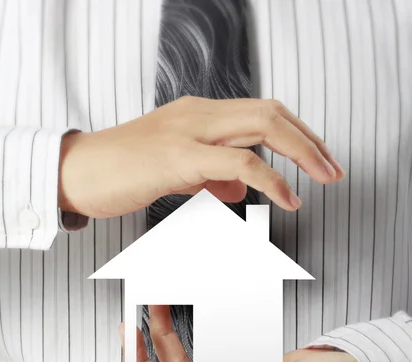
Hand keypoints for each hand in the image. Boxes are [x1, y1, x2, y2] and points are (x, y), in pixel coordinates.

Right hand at [58, 97, 343, 218]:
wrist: (77, 172)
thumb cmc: (122, 172)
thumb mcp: (176, 172)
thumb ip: (211, 177)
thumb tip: (242, 191)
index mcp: (200, 114)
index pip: (261, 112)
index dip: (297, 133)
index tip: (318, 159)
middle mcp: (199, 113)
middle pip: (271, 112)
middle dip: (310, 141)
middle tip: (334, 170)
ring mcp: (188, 130)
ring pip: (262, 125)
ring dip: (302, 152)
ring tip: (324, 179)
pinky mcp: (178, 156)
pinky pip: (238, 163)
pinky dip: (271, 179)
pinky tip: (287, 199)